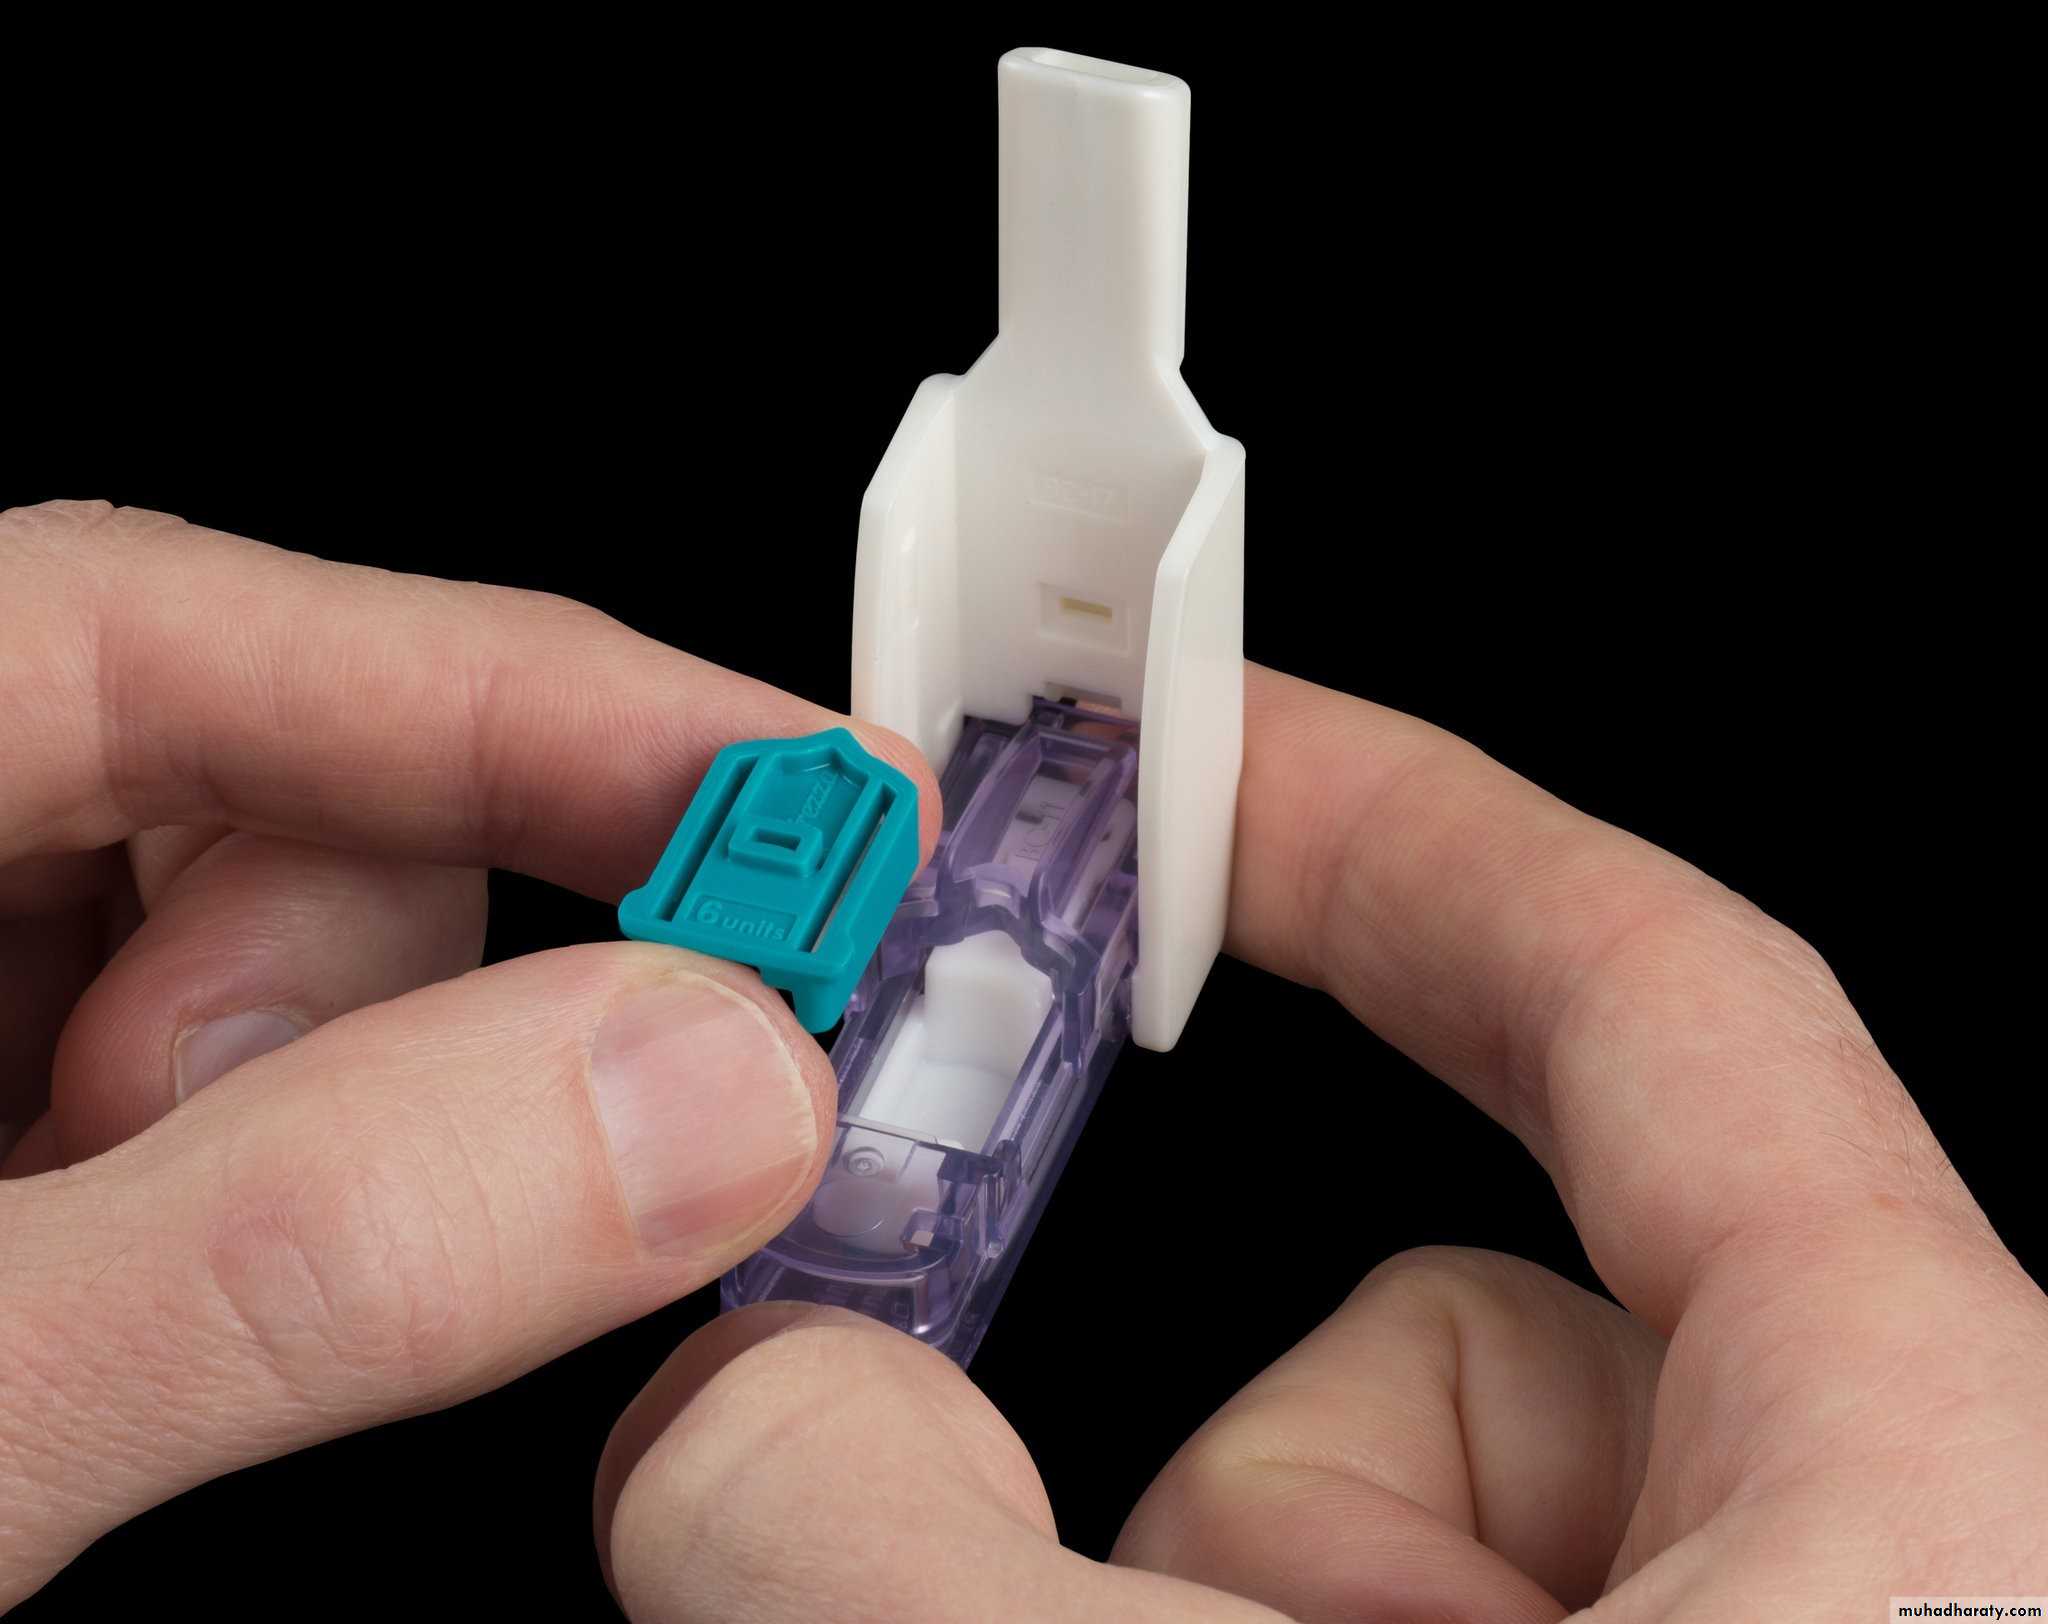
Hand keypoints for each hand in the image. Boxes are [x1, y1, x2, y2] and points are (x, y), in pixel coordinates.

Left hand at [0, 500, 936, 1609]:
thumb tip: (692, 1099)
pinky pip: (228, 1104)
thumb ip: (297, 1244)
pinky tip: (200, 1317)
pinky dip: (290, 1200)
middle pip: (264, 792)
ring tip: (172, 1338)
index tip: (811, 802)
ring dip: (321, 1137)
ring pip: (268, 966)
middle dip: (404, 1003)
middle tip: (548, 1156)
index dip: (542, 696)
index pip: (194, 618)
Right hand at [593, 666, 2047, 1619]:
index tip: (1203, 749)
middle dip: (1222, 1471)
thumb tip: (728, 1427)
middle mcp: (1898, 1570)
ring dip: (1233, 1615)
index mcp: (1933, 1477)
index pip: (1649, 989)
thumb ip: (886, 1535)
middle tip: (1069, 1594)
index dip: (1390, 825)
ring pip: (1405, 1524)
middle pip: (1465, 1315)